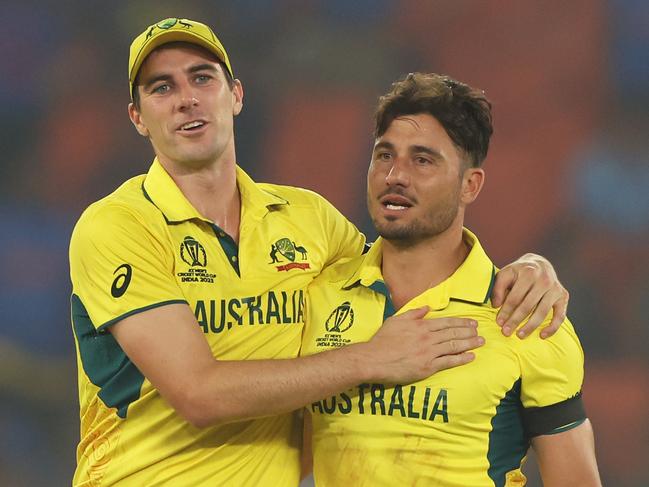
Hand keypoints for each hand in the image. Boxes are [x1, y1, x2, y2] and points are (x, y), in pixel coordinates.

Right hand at [358, 306, 483, 383]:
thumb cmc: (383, 340)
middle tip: (479, 331)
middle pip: (453, 333)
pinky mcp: (428, 367)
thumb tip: (427, 308)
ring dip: (469, 343)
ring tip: (480, 342)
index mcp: (421, 326)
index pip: (446, 322)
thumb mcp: (396, 320)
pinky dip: (461, 358)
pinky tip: (470, 356)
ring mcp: (429, 352)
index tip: (471, 322)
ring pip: (454, 346)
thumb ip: (413, 313)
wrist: (374, 359)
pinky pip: (449, 361)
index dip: (461, 322)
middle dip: (468, 331)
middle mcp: (428, 337)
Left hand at [492, 253, 568, 338]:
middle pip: (528, 306)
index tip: (499, 322)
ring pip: (542, 312)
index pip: (515, 297)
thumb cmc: (519, 272)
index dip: (506, 311)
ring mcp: (555, 288)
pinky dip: (552, 327)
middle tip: (506, 332)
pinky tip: (542, 335)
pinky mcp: (563, 296)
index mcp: (528, 272)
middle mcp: (544, 280)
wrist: (540, 263)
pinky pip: (560, 315)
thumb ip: (498, 288)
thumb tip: (496, 305)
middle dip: (515, 320)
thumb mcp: (506, 273)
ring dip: (530, 326)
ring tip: (520, 335)